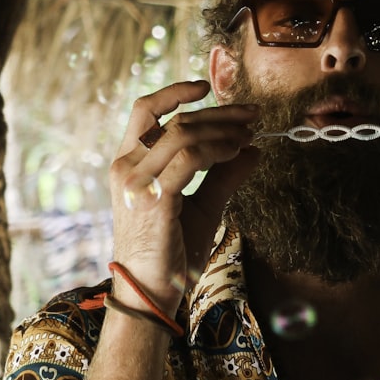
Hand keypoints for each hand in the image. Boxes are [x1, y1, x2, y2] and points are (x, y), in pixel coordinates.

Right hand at [109, 80, 259, 314]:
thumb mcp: (204, 206)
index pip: (144, 111)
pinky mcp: (153, 198)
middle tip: (253, 114)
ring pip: (183, 133)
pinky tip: (238, 151)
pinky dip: (219, 149)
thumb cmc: (173, 252)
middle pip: (174, 119)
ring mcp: (136, 182)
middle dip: (219, 113)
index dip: (174, 91)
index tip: (206, 86)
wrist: (154, 293)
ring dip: (223, 129)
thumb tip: (253, 150)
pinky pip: (190, 158)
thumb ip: (224, 176)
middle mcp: (127, 167)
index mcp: (129, 164)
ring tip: (250, 134)